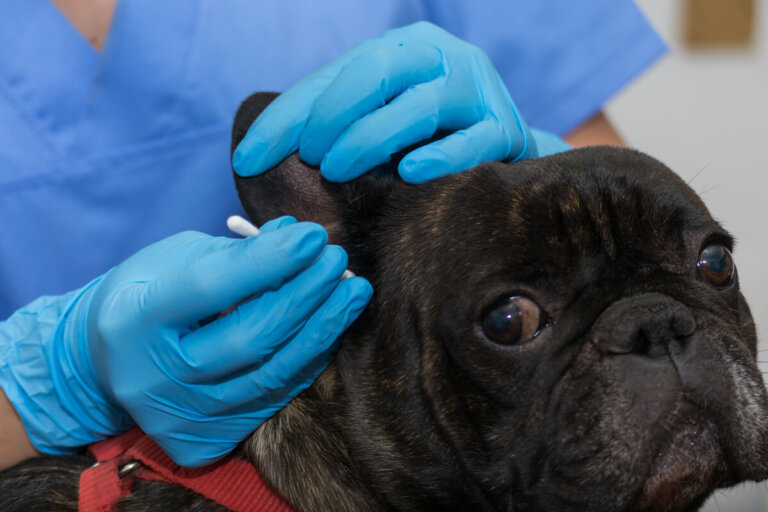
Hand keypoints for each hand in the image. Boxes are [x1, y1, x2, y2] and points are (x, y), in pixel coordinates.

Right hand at [0, 217, 371, 466]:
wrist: (103, 364)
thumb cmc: (145, 296)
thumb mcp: (174, 259)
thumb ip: (234, 253)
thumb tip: (297, 237)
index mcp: (134, 318)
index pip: (211, 287)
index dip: (269, 261)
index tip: (312, 236)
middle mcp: (152, 376)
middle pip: (248, 339)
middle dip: (304, 296)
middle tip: (337, 261)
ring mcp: (178, 415)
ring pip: (268, 376)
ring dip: (320, 330)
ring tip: (351, 292)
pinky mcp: (200, 440)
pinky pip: (269, 399)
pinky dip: (304, 361)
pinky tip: (328, 329)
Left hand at [233, 21, 569, 183]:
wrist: (501, 145)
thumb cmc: (423, 136)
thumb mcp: (374, 118)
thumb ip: (329, 123)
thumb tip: (255, 154)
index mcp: (401, 49)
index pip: (335, 76)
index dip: (286, 118)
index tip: (247, 160)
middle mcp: (439, 57)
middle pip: (379, 71)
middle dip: (332, 114)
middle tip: (311, 158)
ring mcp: (477, 89)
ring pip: (422, 106)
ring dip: (371, 138)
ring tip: (337, 170)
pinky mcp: (504, 127)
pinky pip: (475, 139)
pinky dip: (442, 156)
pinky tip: (411, 172)